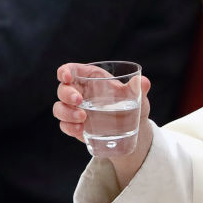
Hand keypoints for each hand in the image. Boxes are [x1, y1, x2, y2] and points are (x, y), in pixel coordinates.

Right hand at [53, 63, 153, 186]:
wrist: (131, 132)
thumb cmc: (132, 107)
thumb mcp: (136, 97)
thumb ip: (138, 88)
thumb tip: (143, 81)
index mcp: (91, 78)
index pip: (71, 70)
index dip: (65, 71)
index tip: (67, 77)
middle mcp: (80, 92)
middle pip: (62, 89)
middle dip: (67, 94)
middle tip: (79, 101)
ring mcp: (75, 110)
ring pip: (59, 108)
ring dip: (66, 113)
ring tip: (83, 118)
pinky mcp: (75, 126)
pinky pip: (64, 125)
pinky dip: (69, 127)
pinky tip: (81, 130)